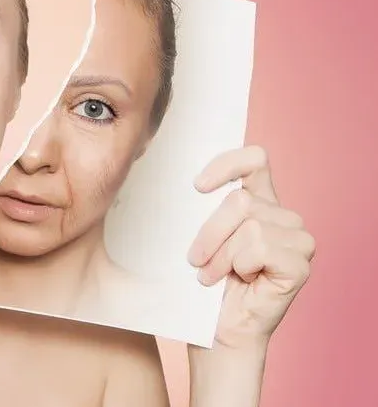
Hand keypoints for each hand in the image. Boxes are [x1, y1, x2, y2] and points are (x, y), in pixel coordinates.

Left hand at [188, 146, 314, 350]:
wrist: (216, 329)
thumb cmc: (204, 283)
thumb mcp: (199, 236)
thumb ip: (203, 206)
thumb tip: (189, 182)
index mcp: (259, 201)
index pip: (254, 159)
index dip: (227, 164)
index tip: (197, 186)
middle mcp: (282, 216)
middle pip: (240, 201)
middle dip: (209, 233)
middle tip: (196, 260)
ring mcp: (297, 239)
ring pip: (249, 226)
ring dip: (220, 256)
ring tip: (215, 275)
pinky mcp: (300, 262)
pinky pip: (260, 248)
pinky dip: (239, 266)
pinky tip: (242, 281)